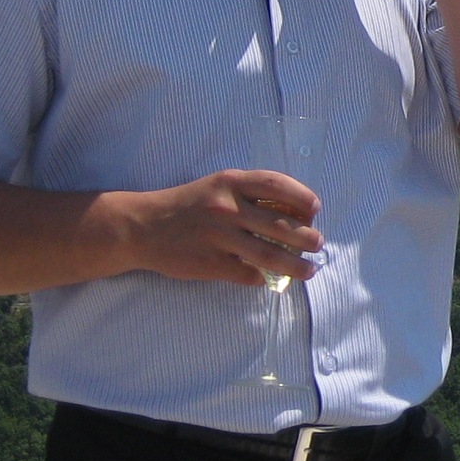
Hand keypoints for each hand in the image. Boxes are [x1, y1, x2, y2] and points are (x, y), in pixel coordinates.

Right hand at [130, 170, 323, 285]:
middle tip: (318, 244)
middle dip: (308, 238)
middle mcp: (227, 207)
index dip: (303, 197)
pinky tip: (267, 278)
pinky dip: (262, 277)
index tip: (315, 210)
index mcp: (231, 182)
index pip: (278, 185)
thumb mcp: (217, 187)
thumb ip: (250, 194)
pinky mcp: (210, 263)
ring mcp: (218, 237)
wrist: (142, 226)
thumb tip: (294, 213)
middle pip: (281, 226)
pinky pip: (248, 274)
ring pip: (270, 255)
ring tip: (310, 270)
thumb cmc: (188, 205)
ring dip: (297, 265)